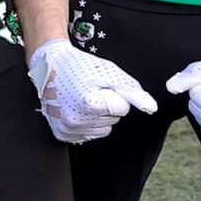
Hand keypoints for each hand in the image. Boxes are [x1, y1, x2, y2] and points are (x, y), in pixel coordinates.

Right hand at [28, 38, 157, 144]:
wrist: (49, 67)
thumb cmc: (78, 66)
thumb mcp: (109, 72)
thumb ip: (132, 91)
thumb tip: (151, 108)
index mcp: (89, 103)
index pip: (122, 108)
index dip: (115, 94)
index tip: (100, 85)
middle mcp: (76, 120)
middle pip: (114, 120)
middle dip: (107, 105)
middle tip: (90, 90)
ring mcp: (68, 129)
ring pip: (103, 130)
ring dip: (98, 116)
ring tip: (82, 98)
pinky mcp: (62, 134)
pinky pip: (89, 135)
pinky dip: (86, 123)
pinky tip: (76, 108)